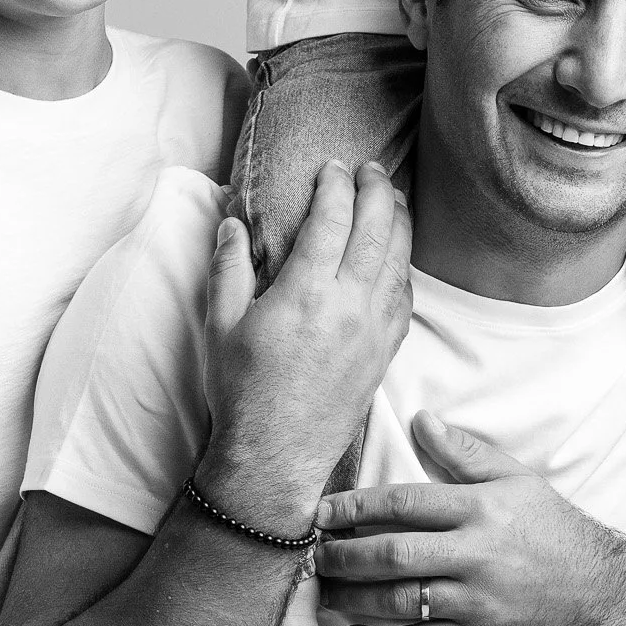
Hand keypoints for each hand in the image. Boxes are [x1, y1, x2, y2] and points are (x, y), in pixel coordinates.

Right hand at [200, 162, 412, 532]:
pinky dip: (405, 268)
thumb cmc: (242, 392)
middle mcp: (348, 306)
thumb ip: (229, 267)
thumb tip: (231, 222)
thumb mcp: (220, 326)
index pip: (332, 219)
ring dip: (399, 222)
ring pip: (399, 261)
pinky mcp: (385, 353)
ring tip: (394, 199)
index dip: (335, 186)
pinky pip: (405, 298)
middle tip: (372, 169)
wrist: (275, 457)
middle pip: (377, 229)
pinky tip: (399, 258)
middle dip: (377, 190)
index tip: (331, 168)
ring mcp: (373, 330)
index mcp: (305, 293)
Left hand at [315, 411, 625, 625]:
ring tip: (323, 591)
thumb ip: (465, 452)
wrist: (598, 592)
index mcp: (478, 509)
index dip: (356, 507)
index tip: (321, 512)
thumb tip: (421, 420)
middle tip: (312, 554)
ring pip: (400, 600)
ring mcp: (475, 599)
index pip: (404, 502)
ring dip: (353, 597)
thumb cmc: (552, 528)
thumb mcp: (515, 479)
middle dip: (344, 555)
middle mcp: (473, 553)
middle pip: (393, 553)